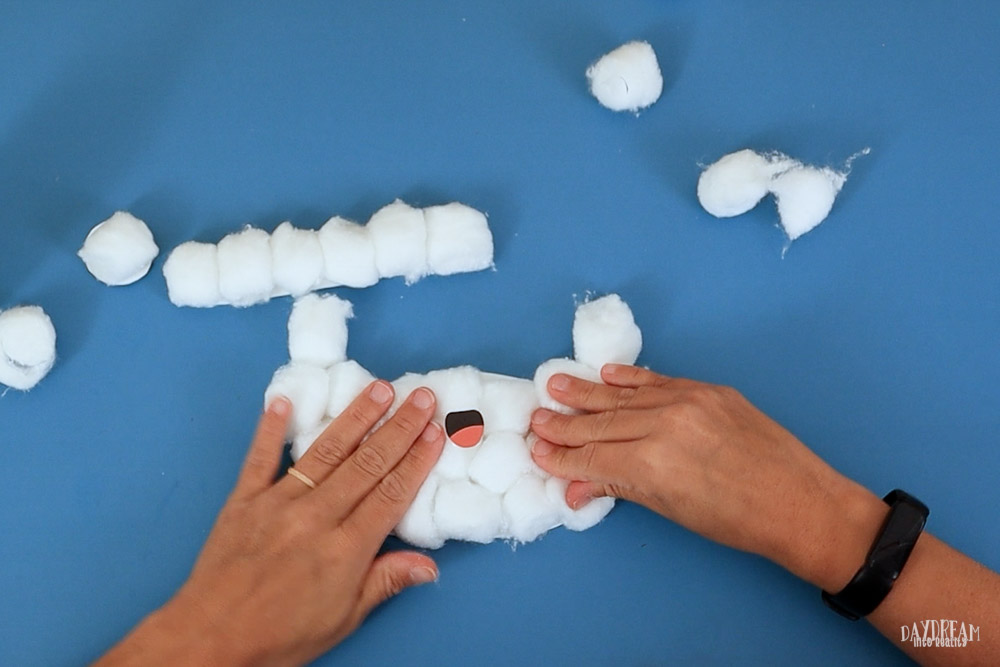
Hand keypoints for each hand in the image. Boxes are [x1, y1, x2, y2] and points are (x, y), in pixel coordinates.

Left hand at [98, 381, 444, 665]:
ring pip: (325, 451)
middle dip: (398, 427)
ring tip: (378, 388)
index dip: (417, 460)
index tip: (436, 432)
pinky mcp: (243, 500)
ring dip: (355, 417)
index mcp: (345, 549)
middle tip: (421, 397)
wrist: (209, 640)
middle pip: (367, 463)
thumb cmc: (278, 637)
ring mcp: (278, 503)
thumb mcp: (343, 619)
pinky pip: (260, 458)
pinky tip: (283, 401)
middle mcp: (315, 517)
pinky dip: (271, 428)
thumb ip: (384, 583)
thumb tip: (428, 566)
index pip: (391, 494)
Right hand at [528, 364, 886, 591]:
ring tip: (555, 386)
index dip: (560, 456)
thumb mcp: (671, 510)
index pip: (591, 457)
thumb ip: (620, 487)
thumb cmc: (737, 521)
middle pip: (600, 424)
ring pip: (623, 398)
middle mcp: (664, 426)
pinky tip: (604, 376)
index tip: (536, 450)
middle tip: (535, 419)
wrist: (799, 502)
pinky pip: (657, 382)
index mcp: (651, 464)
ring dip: (585, 394)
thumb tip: (575, 485)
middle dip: (563, 425)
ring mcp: (688, 402)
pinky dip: (629, 380)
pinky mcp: (708, 390)